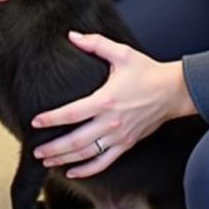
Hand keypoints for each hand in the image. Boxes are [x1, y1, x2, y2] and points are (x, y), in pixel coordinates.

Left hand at [31, 31, 195, 177]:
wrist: (173, 91)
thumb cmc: (147, 71)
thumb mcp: (121, 53)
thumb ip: (95, 43)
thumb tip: (72, 36)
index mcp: (106, 100)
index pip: (72, 113)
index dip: (52, 119)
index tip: (36, 121)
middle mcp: (111, 122)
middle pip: (76, 140)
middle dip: (54, 148)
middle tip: (36, 151)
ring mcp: (119, 137)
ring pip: (88, 154)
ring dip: (65, 160)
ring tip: (47, 161)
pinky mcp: (127, 144)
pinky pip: (104, 162)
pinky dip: (88, 170)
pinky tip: (73, 172)